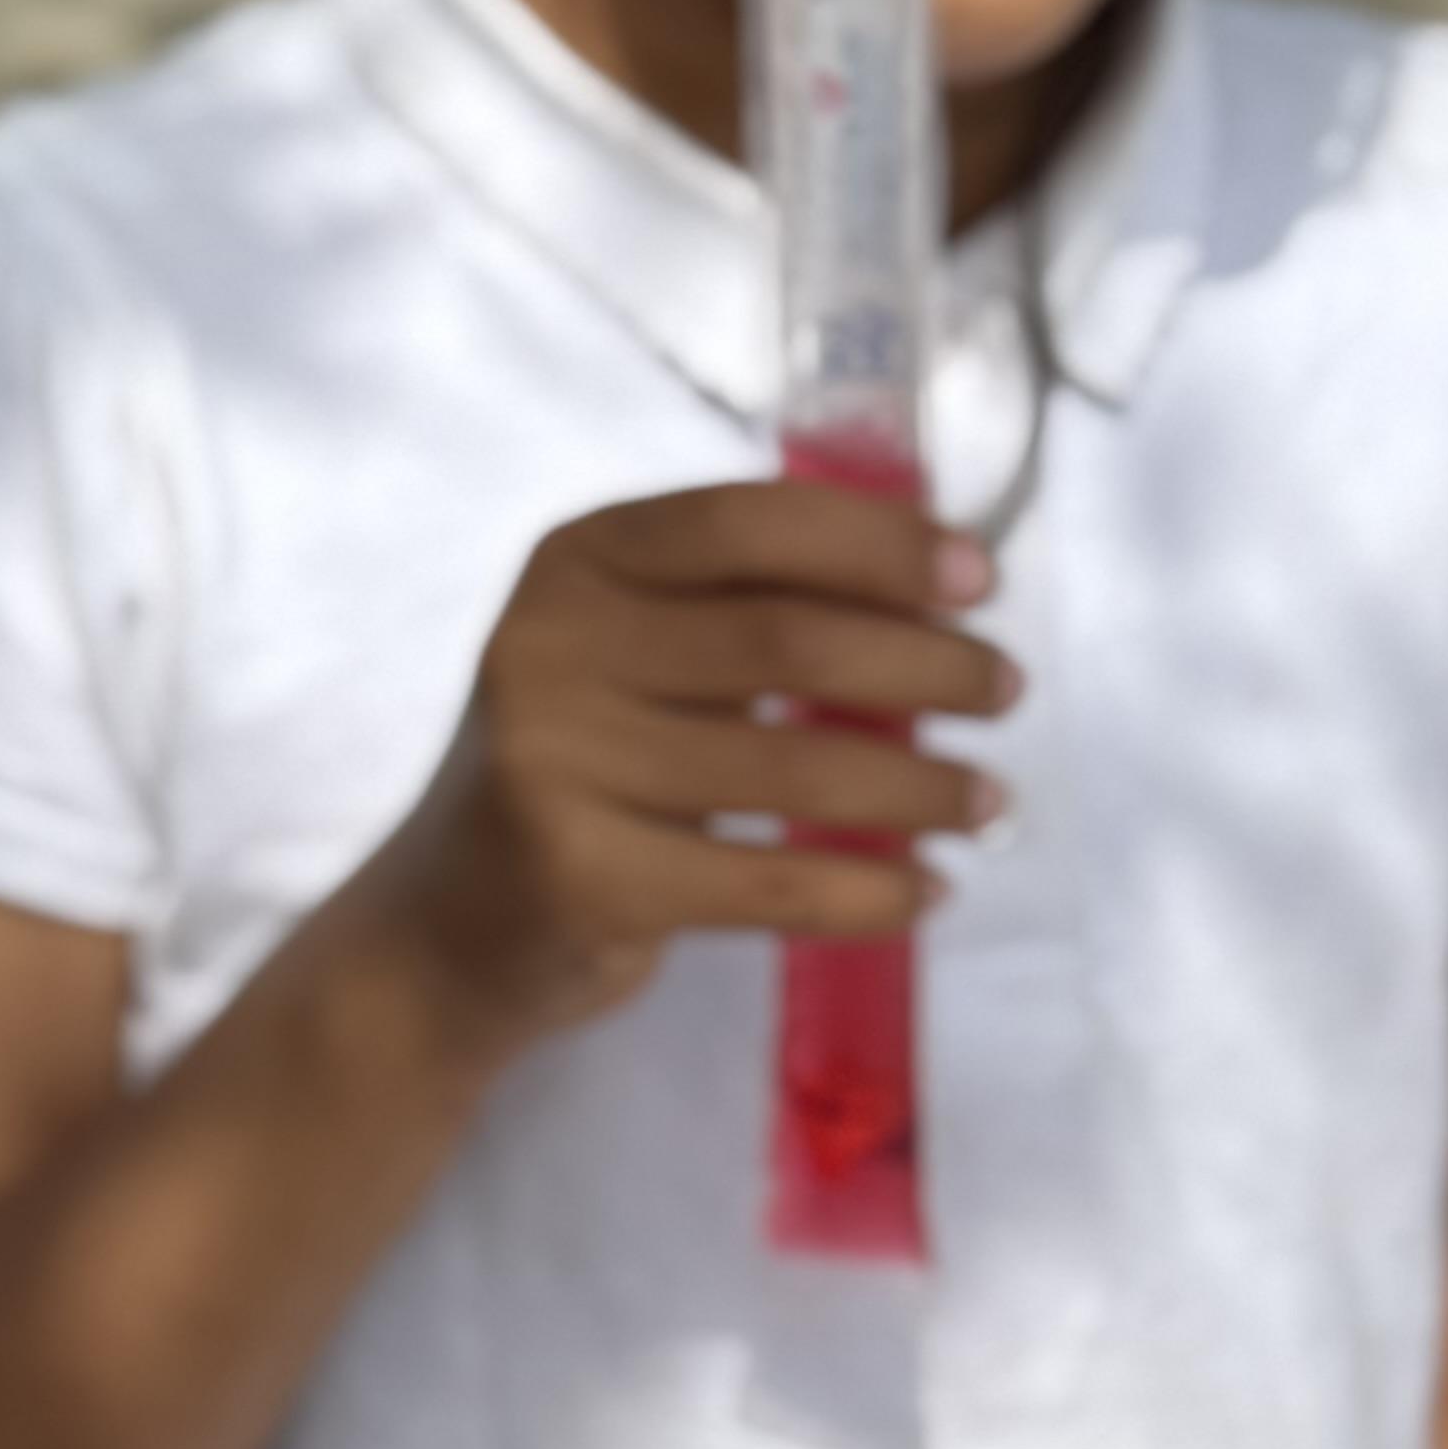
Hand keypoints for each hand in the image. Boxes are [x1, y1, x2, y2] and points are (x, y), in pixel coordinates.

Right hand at [336, 480, 1016, 1055]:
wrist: (443, 926)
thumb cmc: (581, 768)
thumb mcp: (626, 652)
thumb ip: (740, 603)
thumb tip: (941, 576)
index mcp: (573, 563)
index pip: (748, 522)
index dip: (880, 542)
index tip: (980, 579)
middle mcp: (549, 648)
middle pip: (791, 640)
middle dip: (931, 663)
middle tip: (1004, 689)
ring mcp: (557, 766)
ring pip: (800, 770)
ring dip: (927, 785)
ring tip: (990, 799)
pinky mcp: (584, 879)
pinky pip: (776, 887)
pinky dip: (874, 891)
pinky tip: (927, 889)